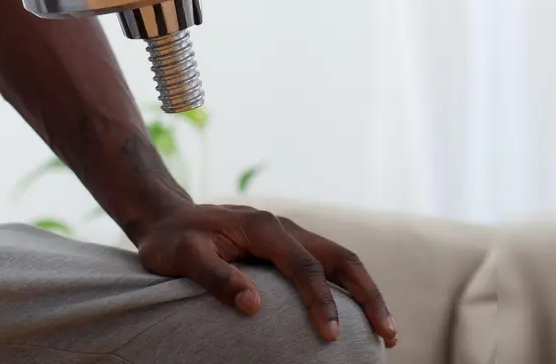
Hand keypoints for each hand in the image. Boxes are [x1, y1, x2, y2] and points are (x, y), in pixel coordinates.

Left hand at [133, 203, 397, 348]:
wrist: (167, 219)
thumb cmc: (172, 241)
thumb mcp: (182, 257)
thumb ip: (215, 277)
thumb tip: (254, 306)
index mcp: (262, 227)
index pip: (304, 267)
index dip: (321, 302)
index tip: (330, 337)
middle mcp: (284, 226)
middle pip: (340, 258)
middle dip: (368, 296)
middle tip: (388, 334)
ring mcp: (290, 234)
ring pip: (341, 260)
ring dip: (367, 292)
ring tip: (387, 331)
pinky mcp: (289, 246)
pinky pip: (329, 265)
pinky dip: (350, 288)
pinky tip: (358, 315)